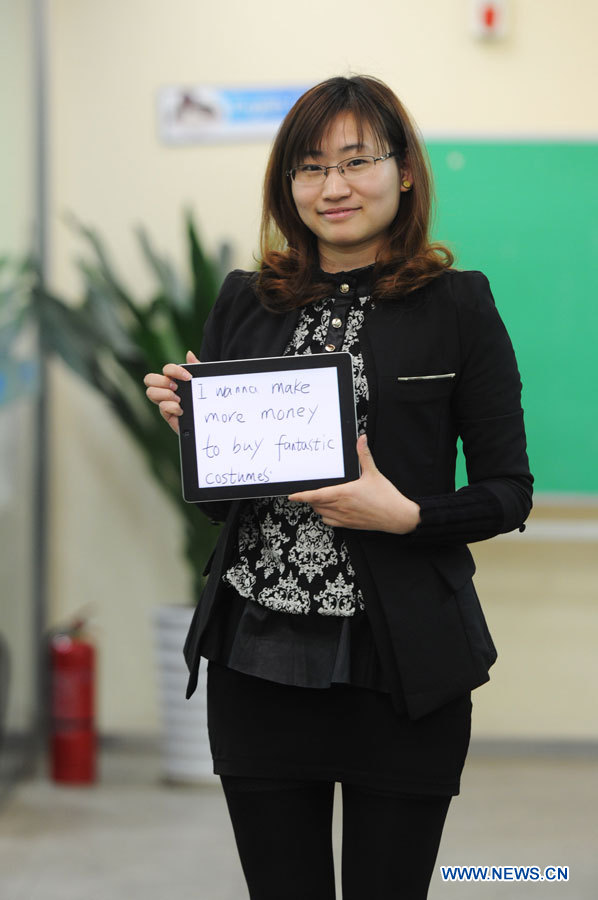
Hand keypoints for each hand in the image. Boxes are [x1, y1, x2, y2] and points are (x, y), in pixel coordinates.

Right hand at [143, 350, 198, 434]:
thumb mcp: (203, 382)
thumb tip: (189, 353)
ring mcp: (165, 402)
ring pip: (150, 392)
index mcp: (174, 379)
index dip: (174, 371)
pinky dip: (171, 407)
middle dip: (162, 381)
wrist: (210, 420)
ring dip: (165, 394)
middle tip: (176, 387)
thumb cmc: (205, 400)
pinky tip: (181, 410)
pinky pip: (161, 408)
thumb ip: (197, 368)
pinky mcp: (167, 415)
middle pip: (149, 379)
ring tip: (179, 400)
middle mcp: (166, 389)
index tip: (188, 377)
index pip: (166, 370)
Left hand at [288, 434, 420, 533]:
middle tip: (309, 491)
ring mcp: (344, 517)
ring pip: (321, 513)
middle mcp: (341, 507)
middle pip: (316, 504)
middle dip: (310, 498)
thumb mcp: (374, 472)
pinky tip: (330, 510)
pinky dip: (325, 516)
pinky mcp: (349, 525)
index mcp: (344, 493)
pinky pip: (330, 522)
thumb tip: (361, 438)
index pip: (316, 495)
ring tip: (319, 498)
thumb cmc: (386, 496)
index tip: (292, 495)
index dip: (302, 496)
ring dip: (317, 506)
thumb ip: (364, 455)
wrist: (397, 516)